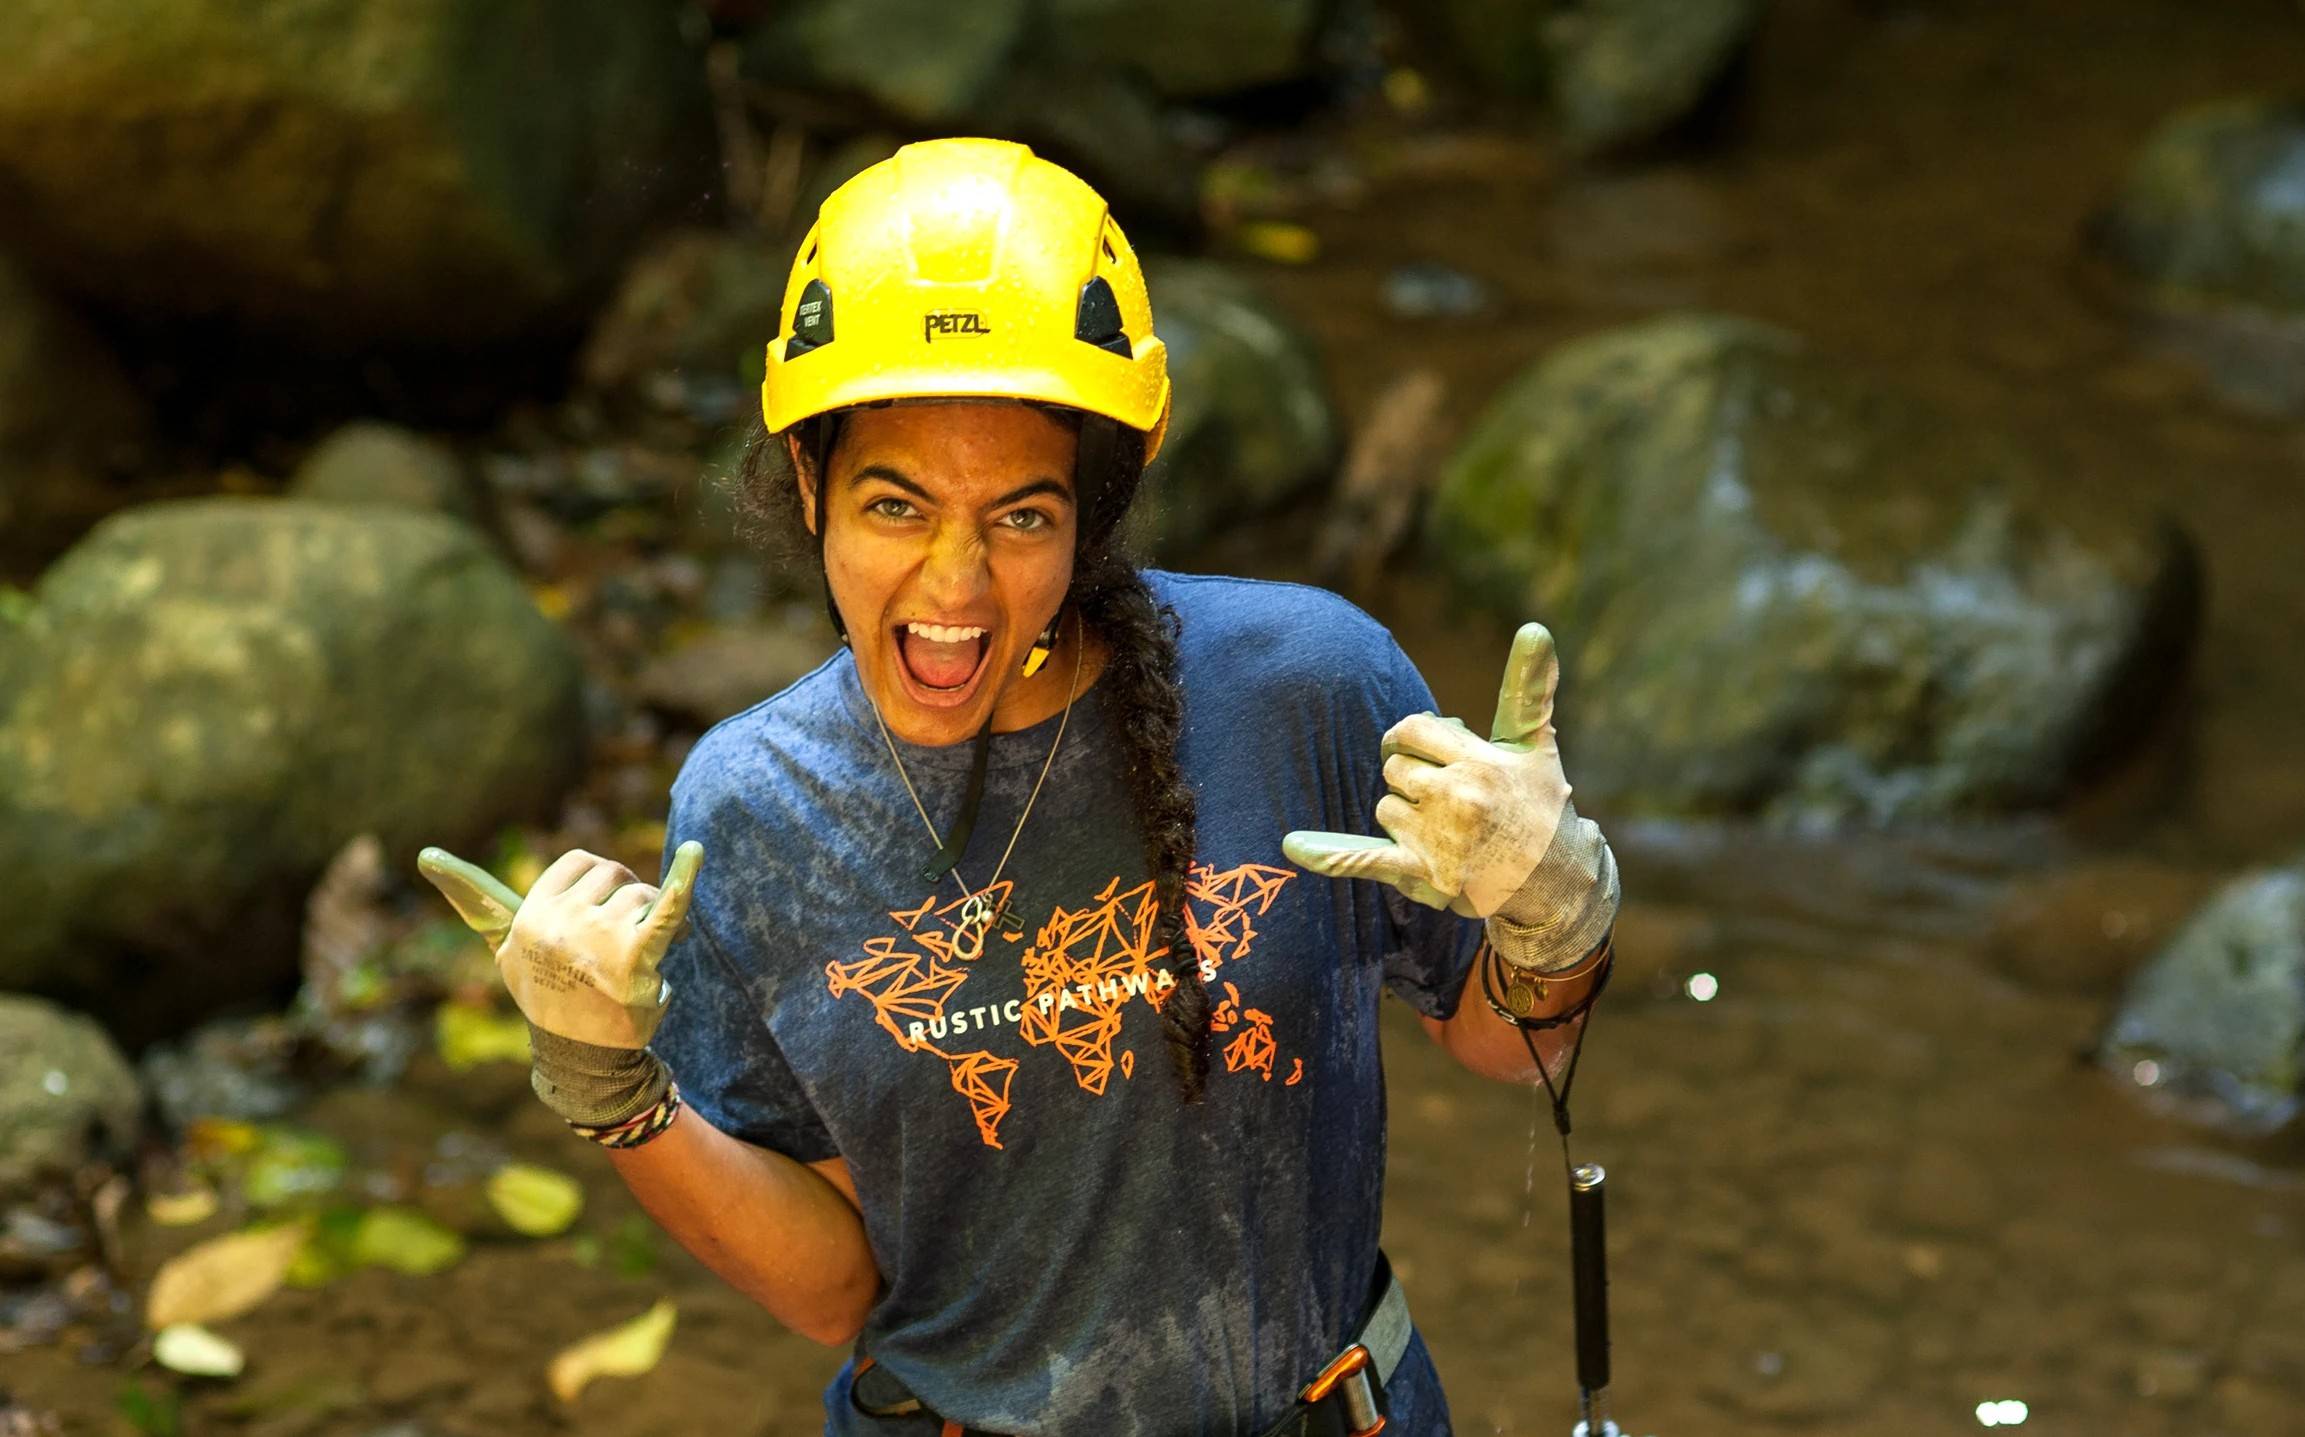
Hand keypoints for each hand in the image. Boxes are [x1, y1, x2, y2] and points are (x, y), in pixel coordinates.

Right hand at [418, 842, 703, 1050]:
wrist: (582, 1056)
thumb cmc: (546, 994)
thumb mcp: (505, 947)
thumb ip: (477, 902)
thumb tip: (427, 854)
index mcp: (531, 915)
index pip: (579, 863)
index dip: (596, 882)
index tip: (598, 909)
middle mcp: (560, 923)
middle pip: (615, 874)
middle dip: (625, 898)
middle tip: (620, 940)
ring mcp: (597, 938)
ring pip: (643, 895)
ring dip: (651, 919)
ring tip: (636, 957)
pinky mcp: (635, 956)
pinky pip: (667, 908)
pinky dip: (684, 879)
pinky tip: (696, 855)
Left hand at [1285, 623, 1572, 919]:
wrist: (1554, 882)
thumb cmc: (1540, 804)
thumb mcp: (1535, 744)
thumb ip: (1527, 687)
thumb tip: (1534, 628)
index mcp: (1479, 760)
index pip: (1411, 730)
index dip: (1413, 741)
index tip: (1429, 755)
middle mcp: (1458, 797)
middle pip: (1393, 769)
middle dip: (1413, 780)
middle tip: (1451, 803)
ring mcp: (1439, 839)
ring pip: (1384, 809)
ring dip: (1405, 819)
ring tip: (1448, 834)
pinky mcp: (1424, 875)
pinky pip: (1365, 857)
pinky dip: (1331, 855)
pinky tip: (1293, 846)